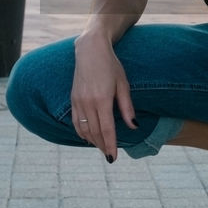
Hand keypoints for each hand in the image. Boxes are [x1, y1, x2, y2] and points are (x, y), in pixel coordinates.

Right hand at [71, 35, 137, 162]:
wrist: (90, 50)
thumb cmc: (110, 65)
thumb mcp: (123, 84)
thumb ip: (127, 107)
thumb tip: (133, 126)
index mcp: (102, 99)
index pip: (107, 129)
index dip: (110, 145)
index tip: (113, 157)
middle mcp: (88, 102)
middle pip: (95, 132)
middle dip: (102, 146)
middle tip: (109, 156)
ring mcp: (78, 101)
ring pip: (84, 129)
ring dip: (92, 141)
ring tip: (101, 147)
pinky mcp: (73, 99)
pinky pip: (75, 122)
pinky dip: (82, 132)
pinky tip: (89, 136)